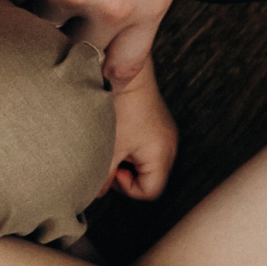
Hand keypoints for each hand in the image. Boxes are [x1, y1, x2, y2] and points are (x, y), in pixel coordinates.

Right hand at [0, 0, 176, 84]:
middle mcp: (112, 8)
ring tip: (12, 15)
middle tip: (39, 47)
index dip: (100, 72)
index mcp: (151, 3)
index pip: (125, 66)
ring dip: (25, 18)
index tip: (82, 72)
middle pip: (78, 53)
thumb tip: (105, 20)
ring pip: (37, 26)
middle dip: (60, 47)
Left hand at [104, 60, 178, 200]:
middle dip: (127, 173)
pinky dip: (132, 146)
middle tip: (111, 157)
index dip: (127, 187)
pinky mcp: (158, 123)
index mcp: (162, 154)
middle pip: (150, 178)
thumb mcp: (107, 147)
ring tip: (115, 142)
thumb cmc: (119, 106)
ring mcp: (165, 133)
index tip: (114, 169)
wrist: (124, 73)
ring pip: (147, 162)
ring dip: (128, 158)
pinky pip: (147, 147)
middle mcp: (170, 145)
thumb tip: (97, 192)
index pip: (150, 191)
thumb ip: (103, 176)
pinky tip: (120, 131)